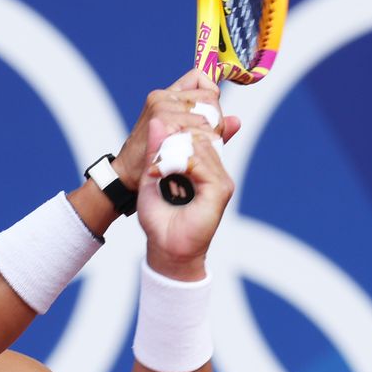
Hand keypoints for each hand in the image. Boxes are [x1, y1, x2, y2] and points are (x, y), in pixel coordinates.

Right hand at [111, 67, 242, 190]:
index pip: (200, 77)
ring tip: (195, 149)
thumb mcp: (180, 137)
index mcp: (166, 96)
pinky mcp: (164, 119)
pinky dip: (202, 141)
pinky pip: (200, 126)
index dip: (210, 93)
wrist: (128, 175)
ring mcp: (163, 105)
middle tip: (203, 140)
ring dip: (210, 133)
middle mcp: (164, 96)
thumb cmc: (153, 158)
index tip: (209, 114)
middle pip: (210, 96)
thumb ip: (209, 127)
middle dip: (215, 117)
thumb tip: (237, 121)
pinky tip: (190, 152)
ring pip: (209, 112)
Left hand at [134, 106, 232, 281]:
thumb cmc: (158, 219)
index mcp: (202, 168)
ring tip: (154, 168)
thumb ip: (156, 152)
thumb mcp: (151, 179)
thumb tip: (157, 121)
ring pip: (200, 147)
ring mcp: (220, 180)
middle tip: (153, 155)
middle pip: (200, 136)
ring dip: (173, 152)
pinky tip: (162, 172)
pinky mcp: (220, 190)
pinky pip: (202, 163)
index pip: (195, 135)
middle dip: (174, 138)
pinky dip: (179, 163)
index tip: (153, 139)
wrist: (166, 250)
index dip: (175, 131)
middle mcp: (214, 172)